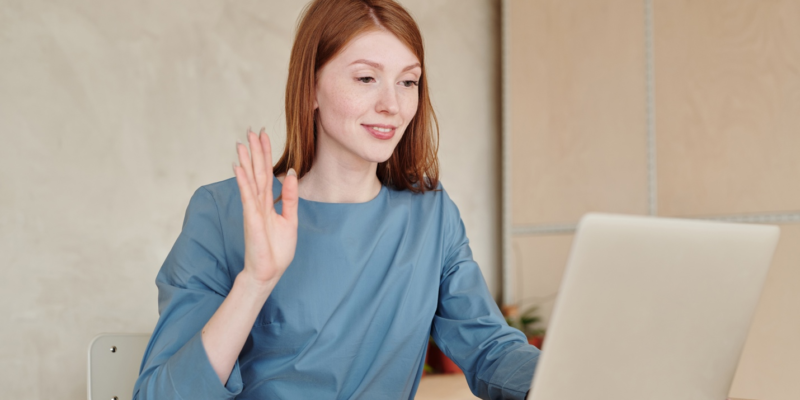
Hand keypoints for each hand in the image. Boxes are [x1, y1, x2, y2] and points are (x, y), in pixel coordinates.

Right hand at [233, 127, 298, 285]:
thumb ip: (290, 198)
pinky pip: (248, 196)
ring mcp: (253, 210)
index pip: (266, 173)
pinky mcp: (252, 218)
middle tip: (252, 130)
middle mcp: (258, 203)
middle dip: (255, 151)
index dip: (265, 154)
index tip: (264, 135)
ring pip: (250, 180)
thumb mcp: (290, 219)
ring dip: (246, 161)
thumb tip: (291, 174)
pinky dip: (243, 181)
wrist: (269, 272)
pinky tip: (238, 167)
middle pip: (257, 172)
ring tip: (242, 142)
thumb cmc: (277, 250)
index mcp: (267, 203)